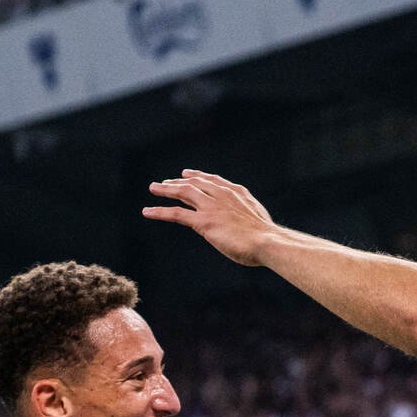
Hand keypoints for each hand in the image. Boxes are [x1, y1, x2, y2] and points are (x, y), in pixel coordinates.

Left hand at [143, 170, 277, 265]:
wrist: (268, 242)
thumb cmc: (269, 239)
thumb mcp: (260, 223)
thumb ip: (248, 220)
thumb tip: (250, 230)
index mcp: (238, 194)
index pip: (214, 181)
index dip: (199, 176)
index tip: (188, 174)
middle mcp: (223, 195)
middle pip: (196, 183)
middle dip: (179, 181)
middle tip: (165, 182)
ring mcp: (211, 207)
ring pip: (183, 193)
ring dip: (166, 189)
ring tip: (153, 188)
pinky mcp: (203, 222)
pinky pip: (176, 214)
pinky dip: (160, 211)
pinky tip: (147, 212)